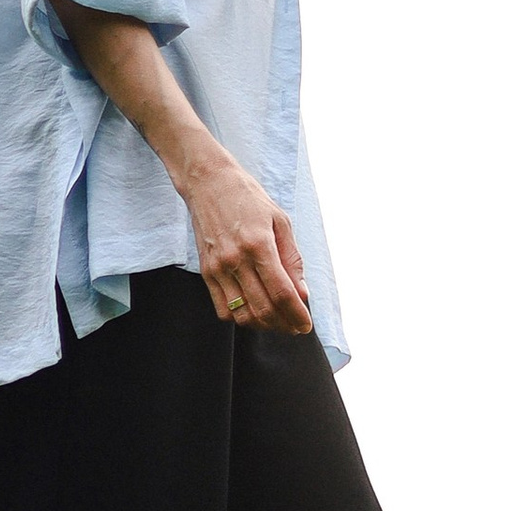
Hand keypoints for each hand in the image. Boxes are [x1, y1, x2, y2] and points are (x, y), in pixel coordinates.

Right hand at [181, 141, 312, 334]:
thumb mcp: (281, 221)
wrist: (209, 184)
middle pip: (263, 309)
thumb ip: (292, 259)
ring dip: (263, 325)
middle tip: (295, 326)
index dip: (296, 314)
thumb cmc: (249, 199)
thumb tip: (302, 293)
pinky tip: (254, 311)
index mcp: (259, 245)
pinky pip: (222, 308)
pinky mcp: (206, 272)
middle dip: (283, 324)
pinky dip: (240, 318)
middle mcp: (236, 260)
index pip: (281, 293)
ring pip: (241, 314)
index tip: (306, 325)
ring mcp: (218, 268)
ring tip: (278, 321)